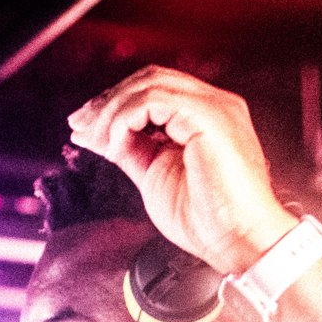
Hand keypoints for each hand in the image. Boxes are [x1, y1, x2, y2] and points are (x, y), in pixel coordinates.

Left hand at [67, 66, 299, 274]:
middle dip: (107, 101)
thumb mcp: (155, 177)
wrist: (241, 242)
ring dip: (112, 111)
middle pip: (149, 79)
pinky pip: (154, 100)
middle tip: (80, 127)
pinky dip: (125, 119)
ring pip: (148, 84)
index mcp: (205, 117)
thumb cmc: (210, 221)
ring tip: (97, 141)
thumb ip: (132, 150)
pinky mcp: (210, 117)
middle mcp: (214, 105)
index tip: (83, 128)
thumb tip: (100, 136)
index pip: (154, 91)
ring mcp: (215, 107)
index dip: (114, 104)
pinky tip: (117, 145)